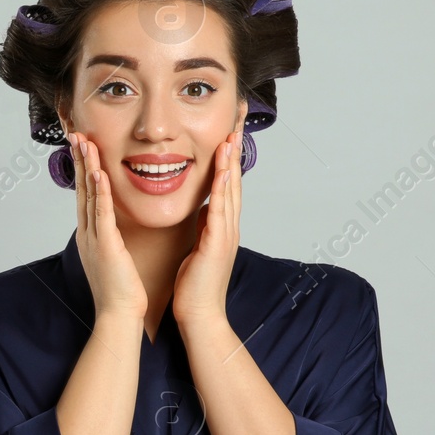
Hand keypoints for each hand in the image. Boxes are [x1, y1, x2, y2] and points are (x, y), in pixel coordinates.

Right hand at [69, 132, 146, 319]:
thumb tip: (115, 229)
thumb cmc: (121, 292)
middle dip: (79, 161)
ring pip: (89, 196)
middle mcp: (88, 233)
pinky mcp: (105, 245)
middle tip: (76, 135)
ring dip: (86, 168)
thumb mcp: (115, 258)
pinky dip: (99, 192)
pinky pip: (101, 213)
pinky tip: (98, 173)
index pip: (86, 196)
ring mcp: (94, 238)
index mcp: (92, 235)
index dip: (83, 170)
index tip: (84, 148)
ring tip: (84, 143)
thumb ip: (113, 240)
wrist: (119, 316)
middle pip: (81, 190)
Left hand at [172, 128, 243, 324]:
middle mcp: (228, 225)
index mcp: (222, 225)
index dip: (229, 155)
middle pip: (235, 178)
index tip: (229, 128)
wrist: (200, 315)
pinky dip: (224, 189)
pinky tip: (224, 170)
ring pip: (231, 190)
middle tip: (239, 119)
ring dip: (232, 161)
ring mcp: (226, 234)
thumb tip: (205, 206)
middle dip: (236, 147)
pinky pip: (221, 210)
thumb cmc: (195, 285)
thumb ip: (205, 225)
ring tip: (233, 133)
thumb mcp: (199, 245)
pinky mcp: (217, 244)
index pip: (227, 183)